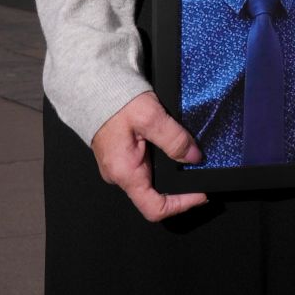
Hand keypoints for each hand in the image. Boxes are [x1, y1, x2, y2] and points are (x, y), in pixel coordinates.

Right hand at [91, 90, 207, 221]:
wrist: (94, 86)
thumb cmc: (115, 100)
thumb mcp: (150, 117)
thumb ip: (174, 138)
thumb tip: (193, 157)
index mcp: (125, 173)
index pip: (154, 208)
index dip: (181, 204)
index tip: (200, 194)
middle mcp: (119, 175)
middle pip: (154, 194)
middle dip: (179, 185)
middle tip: (198, 172)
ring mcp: (119, 165)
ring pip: (150, 178)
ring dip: (170, 170)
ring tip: (187, 156)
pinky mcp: (120, 154)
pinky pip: (143, 164)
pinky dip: (160, 160)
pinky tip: (170, 146)